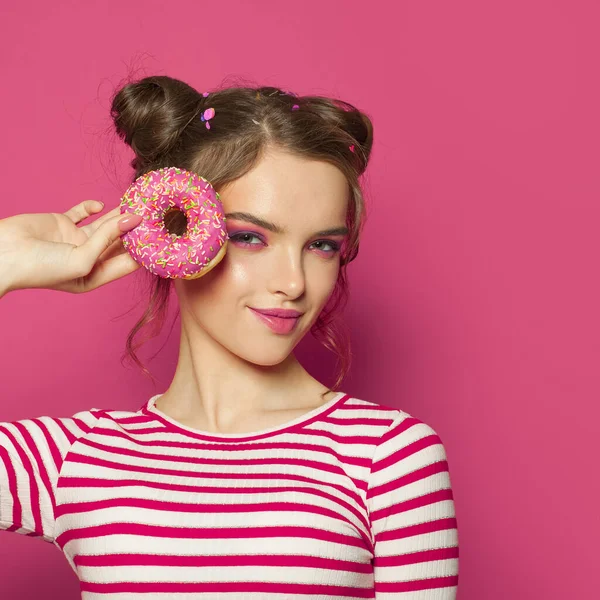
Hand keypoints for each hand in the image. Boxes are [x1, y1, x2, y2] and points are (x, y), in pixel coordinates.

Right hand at [0, 200, 142, 294]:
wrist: (1, 254)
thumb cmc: (41, 268)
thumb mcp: (82, 258)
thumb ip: (109, 238)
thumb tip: (134, 219)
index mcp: (95, 275)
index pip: (128, 262)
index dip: (145, 249)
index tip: (163, 235)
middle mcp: (88, 258)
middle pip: (120, 242)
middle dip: (136, 230)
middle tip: (156, 214)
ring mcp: (76, 239)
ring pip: (106, 224)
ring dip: (120, 215)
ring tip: (139, 203)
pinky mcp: (62, 223)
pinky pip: (83, 213)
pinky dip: (93, 207)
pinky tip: (101, 205)